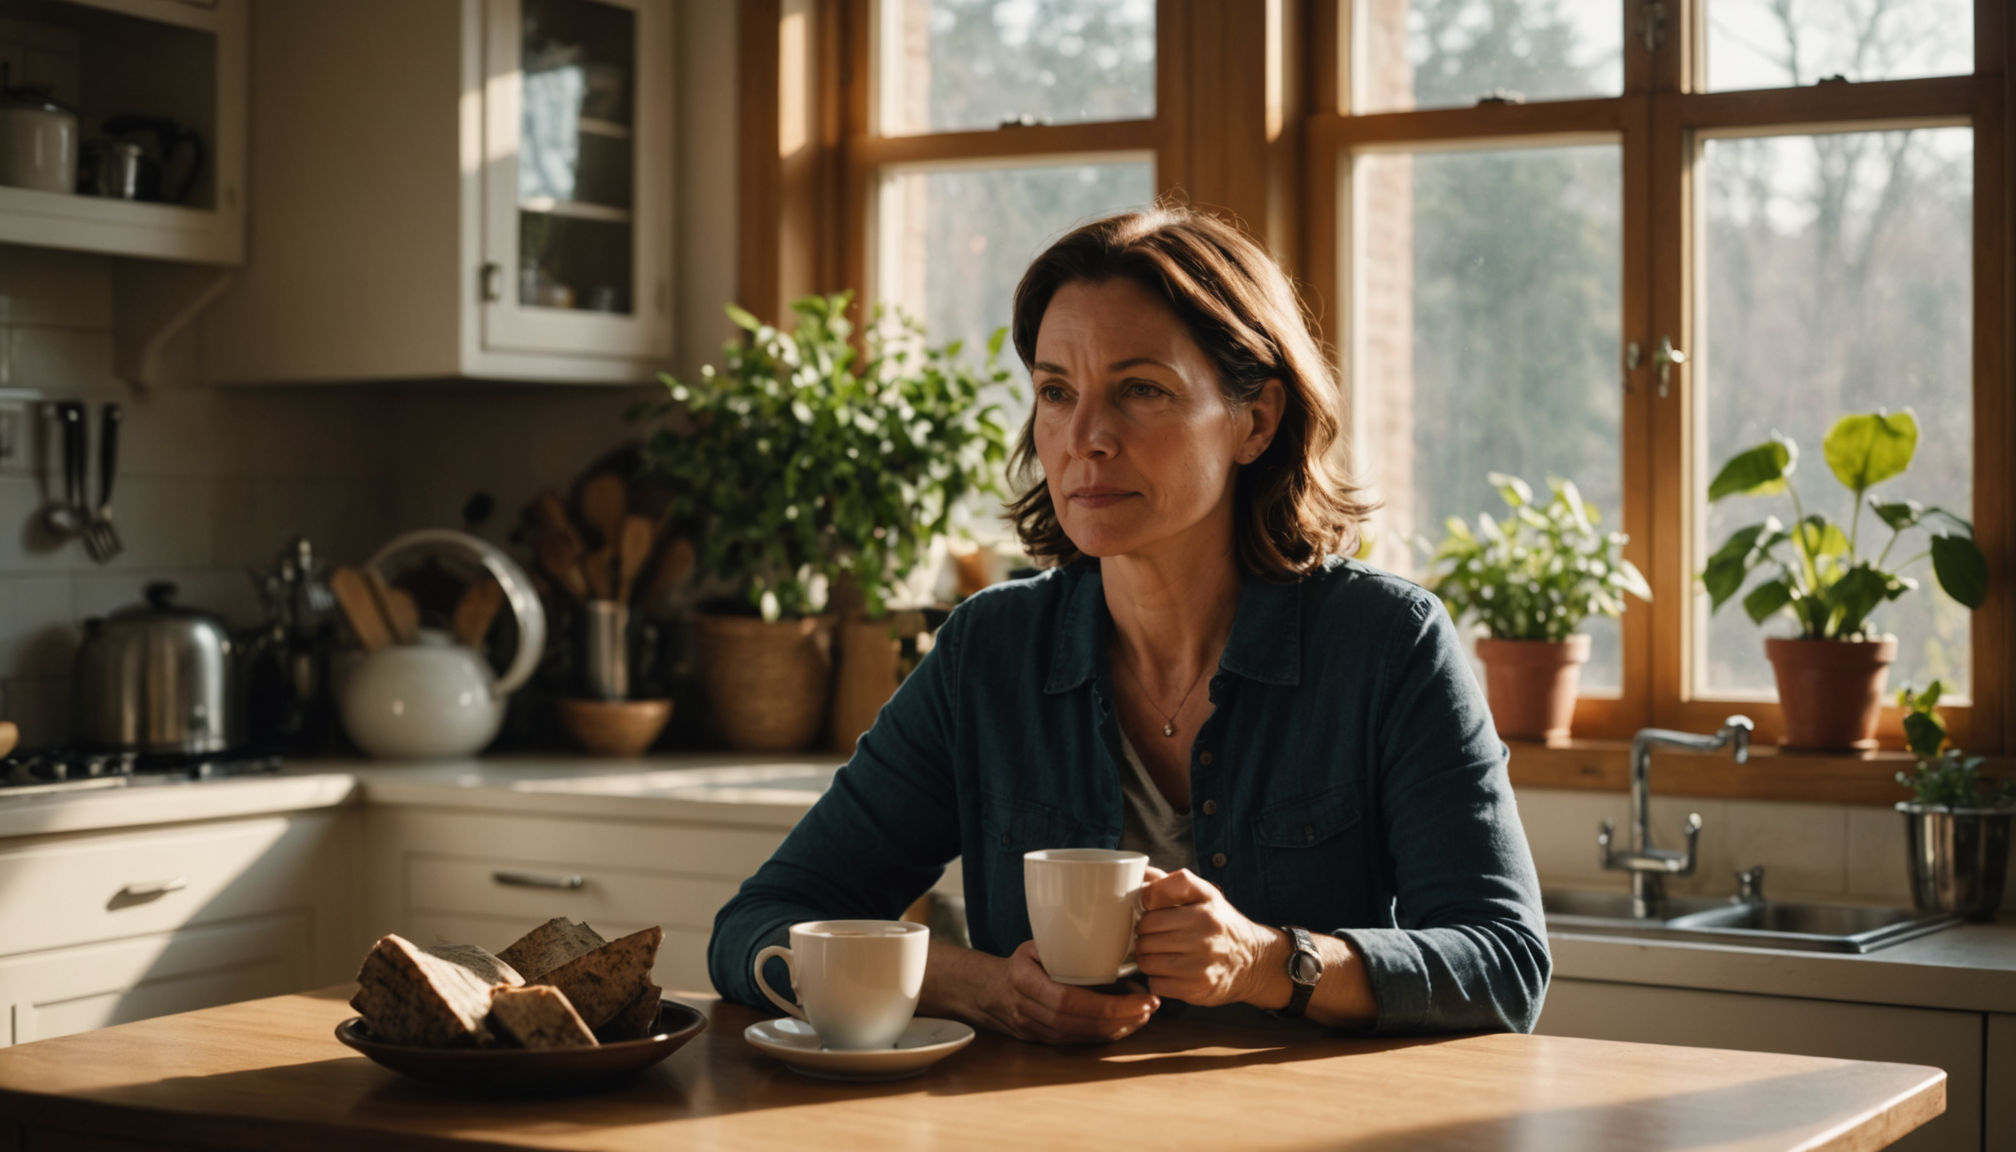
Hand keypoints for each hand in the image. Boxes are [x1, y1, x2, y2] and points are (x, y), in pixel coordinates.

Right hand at [924, 939, 1159, 1044]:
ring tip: (1143, 1015)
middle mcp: (1026, 1010)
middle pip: (1078, 1023)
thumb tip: (1111, 937)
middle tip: (1150, 1006)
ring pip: (1080, 1037)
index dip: (1106, 1004)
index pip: (1067, 1000)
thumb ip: (1063, 943)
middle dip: (1119, 1018)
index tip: (1139, 999)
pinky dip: (1103, 1035)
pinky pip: (1076, 1043)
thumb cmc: (1020, 961)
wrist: (987, 990)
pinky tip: (1123, 1024)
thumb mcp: (1035, 944)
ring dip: (1116, 1029)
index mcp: (1023, 980)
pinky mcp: (1042, 1041)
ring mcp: (1033, 1030)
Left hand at [1134, 867, 1284, 1007]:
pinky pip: (1157, 984)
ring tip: (1159, 954)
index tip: (1152, 919)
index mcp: (1203, 914)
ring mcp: (1199, 968)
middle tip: (1153, 938)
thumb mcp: (1207, 894)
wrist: (1253, 961)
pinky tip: (1168, 972)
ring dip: (1147, 959)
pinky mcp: (1196, 990)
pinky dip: (1157, 979)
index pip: (1151, 915)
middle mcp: (1203, 940)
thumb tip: (1145, 876)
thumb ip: (1176, 883)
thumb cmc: (1222, 925)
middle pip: (1146, 939)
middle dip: (1144, 938)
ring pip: (1148, 963)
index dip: (1146, 917)